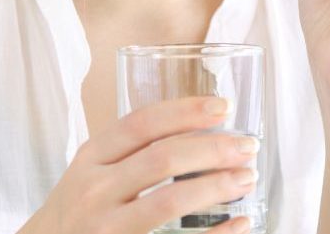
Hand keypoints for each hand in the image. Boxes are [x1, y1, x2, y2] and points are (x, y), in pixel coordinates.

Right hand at [17, 95, 257, 233]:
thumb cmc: (82, 204)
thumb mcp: (92, 167)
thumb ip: (131, 148)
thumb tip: (201, 125)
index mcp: (91, 157)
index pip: (142, 124)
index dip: (186, 111)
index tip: (223, 107)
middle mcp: (95, 191)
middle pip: (162, 159)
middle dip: (212, 149)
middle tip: (247, 146)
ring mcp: (107, 228)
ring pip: (169, 202)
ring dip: (216, 186)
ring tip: (247, 177)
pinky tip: (240, 223)